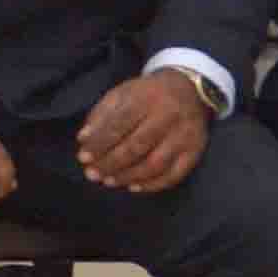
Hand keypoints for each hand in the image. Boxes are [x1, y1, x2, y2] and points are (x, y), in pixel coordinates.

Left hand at [74, 68, 210, 196]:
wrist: (189, 90)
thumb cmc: (146, 94)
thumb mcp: (121, 93)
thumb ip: (101, 114)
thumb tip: (84, 139)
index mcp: (145, 98)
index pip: (119, 124)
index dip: (100, 143)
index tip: (83, 157)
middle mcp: (167, 116)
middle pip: (137, 146)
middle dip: (111, 163)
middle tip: (92, 174)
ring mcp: (184, 136)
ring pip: (155, 163)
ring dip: (129, 176)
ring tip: (109, 181)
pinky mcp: (195, 151)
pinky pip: (175, 174)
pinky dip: (153, 184)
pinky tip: (134, 186)